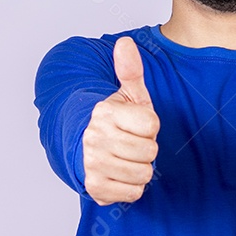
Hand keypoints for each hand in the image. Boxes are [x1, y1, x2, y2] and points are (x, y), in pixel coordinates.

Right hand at [81, 36, 160, 205]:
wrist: (83, 147)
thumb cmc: (114, 120)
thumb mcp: (126, 94)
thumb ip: (130, 69)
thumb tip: (125, 43)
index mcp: (105, 113)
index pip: (152, 125)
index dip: (150, 127)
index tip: (137, 125)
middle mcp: (94, 138)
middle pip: (149, 151)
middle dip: (146, 149)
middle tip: (132, 143)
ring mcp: (93, 164)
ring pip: (143, 174)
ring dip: (140, 168)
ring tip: (127, 158)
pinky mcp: (94, 187)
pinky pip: (133, 192)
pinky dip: (131, 186)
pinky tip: (121, 174)